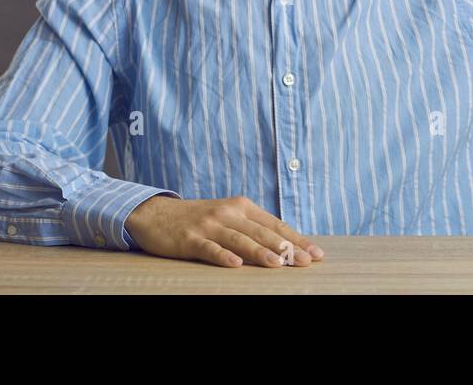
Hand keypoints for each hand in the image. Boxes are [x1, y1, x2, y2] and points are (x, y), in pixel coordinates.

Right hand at [125, 194, 325, 267]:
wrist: (156, 214)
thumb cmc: (198, 219)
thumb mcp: (228, 217)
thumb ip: (251, 228)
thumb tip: (284, 247)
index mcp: (242, 207)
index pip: (275, 225)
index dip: (297, 239)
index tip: (316, 253)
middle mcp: (229, 213)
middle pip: (262, 232)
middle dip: (287, 248)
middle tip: (306, 262)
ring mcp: (209, 225)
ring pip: (240, 240)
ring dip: (261, 252)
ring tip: (279, 264)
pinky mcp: (190, 239)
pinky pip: (209, 249)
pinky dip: (223, 256)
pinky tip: (235, 265)